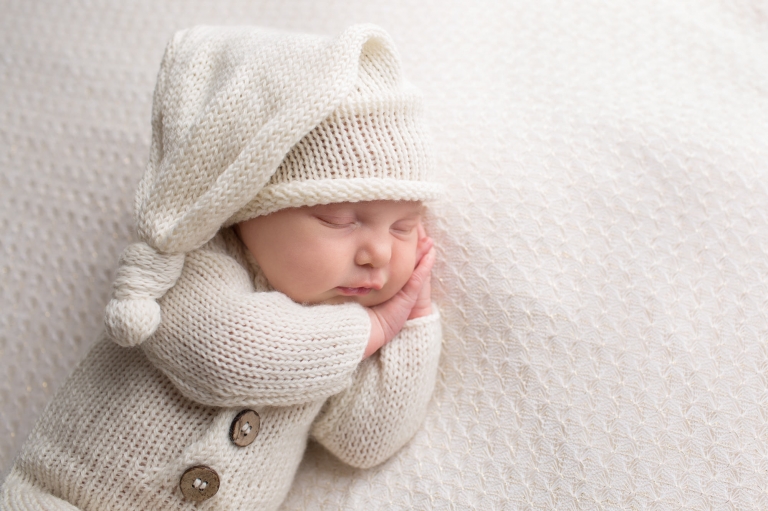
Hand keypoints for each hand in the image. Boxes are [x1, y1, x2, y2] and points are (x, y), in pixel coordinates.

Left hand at [364, 226, 434, 357]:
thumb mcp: (357, 286)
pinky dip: (425, 267)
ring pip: (419, 268)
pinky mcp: (409, 299)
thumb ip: (360, 272)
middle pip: (411, 261)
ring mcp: (407, 293)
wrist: (362, 333)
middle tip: (420, 226)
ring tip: (428, 238)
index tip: (407, 227)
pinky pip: (419, 280)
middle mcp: (400, 287)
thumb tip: (352, 252)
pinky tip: (429, 254)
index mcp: (390, 283)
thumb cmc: (354, 309)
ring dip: (425, 252)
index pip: (400, 259)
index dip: (404, 244)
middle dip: (417, 245)